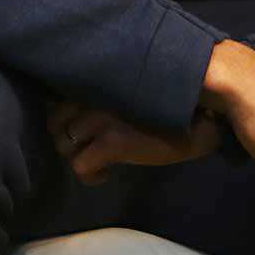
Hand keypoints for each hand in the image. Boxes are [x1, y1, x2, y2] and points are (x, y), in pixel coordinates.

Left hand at [47, 100, 221, 181]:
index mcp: (95, 79)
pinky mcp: (113, 141)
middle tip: (88, 146)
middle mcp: (92, 94)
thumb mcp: (126, 93)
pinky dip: (90, 175)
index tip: (78, 127)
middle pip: (53, 122)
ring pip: (63, 145)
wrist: (200, 117)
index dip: (62, 116)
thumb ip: (98, 95)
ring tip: (98, 160)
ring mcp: (101, 117)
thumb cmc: (166, 103)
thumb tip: (69, 112)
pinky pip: (80, 166)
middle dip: (67, 138)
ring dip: (78, 157)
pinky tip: (107, 174)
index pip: (54, 96)